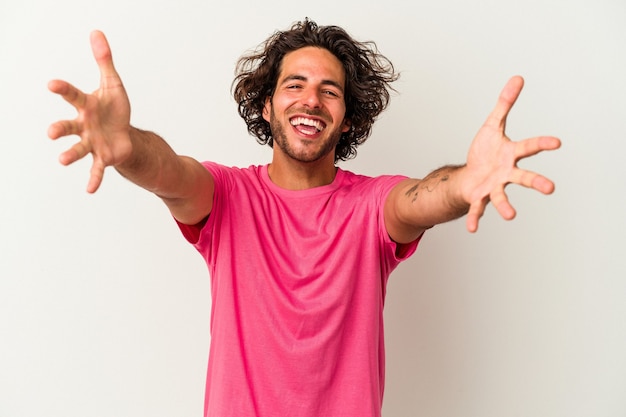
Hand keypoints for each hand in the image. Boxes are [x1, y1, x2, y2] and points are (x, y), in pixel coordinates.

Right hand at [48, 30, 131, 192]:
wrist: (125, 134)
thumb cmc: (115, 109)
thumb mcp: (113, 83)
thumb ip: (104, 60)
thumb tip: (97, 32)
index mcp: (86, 106)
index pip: (72, 95)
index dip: (63, 90)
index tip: (52, 84)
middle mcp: (84, 125)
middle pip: (68, 127)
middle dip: (59, 129)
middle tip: (51, 133)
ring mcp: (92, 143)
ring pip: (78, 149)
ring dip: (69, 155)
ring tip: (61, 160)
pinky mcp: (103, 157)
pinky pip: (97, 170)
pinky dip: (93, 179)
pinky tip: (90, 190)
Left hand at [463, 76, 560, 232]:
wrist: (469, 174)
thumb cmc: (484, 151)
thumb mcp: (492, 124)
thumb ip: (505, 104)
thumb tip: (517, 78)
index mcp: (510, 153)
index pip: (529, 147)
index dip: (542, 144)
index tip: (557, 142)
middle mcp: (506, 172)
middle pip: (523, 177)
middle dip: (536, 182)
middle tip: (550, 188)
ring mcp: (493, 186)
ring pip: (501, 197)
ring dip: (506, 206)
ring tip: (511, 216)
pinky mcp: (479, 197)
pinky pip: (478, 208)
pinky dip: (475, 218)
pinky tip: (472, 229)